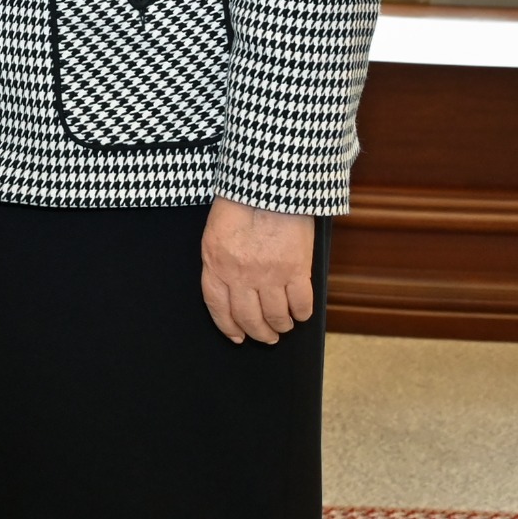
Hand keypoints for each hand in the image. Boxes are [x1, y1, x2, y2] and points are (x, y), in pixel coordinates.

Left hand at [199, 197, 315, 344]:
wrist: (269, 182)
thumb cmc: (242, 199)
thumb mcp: (217, 230)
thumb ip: (220, 259)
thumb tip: (232, 286)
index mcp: (215, 263)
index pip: (217, 307)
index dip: (228, 327)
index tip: (237, 336)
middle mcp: (239, 274)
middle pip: (248, 318)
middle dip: (259, 333)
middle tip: (267, 336)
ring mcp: (268, 274)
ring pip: (275, 316)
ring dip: (281, 326)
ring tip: (284, 325)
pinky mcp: (296, 270)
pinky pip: (300, 304)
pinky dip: (302, 313)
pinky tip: (301, 312)